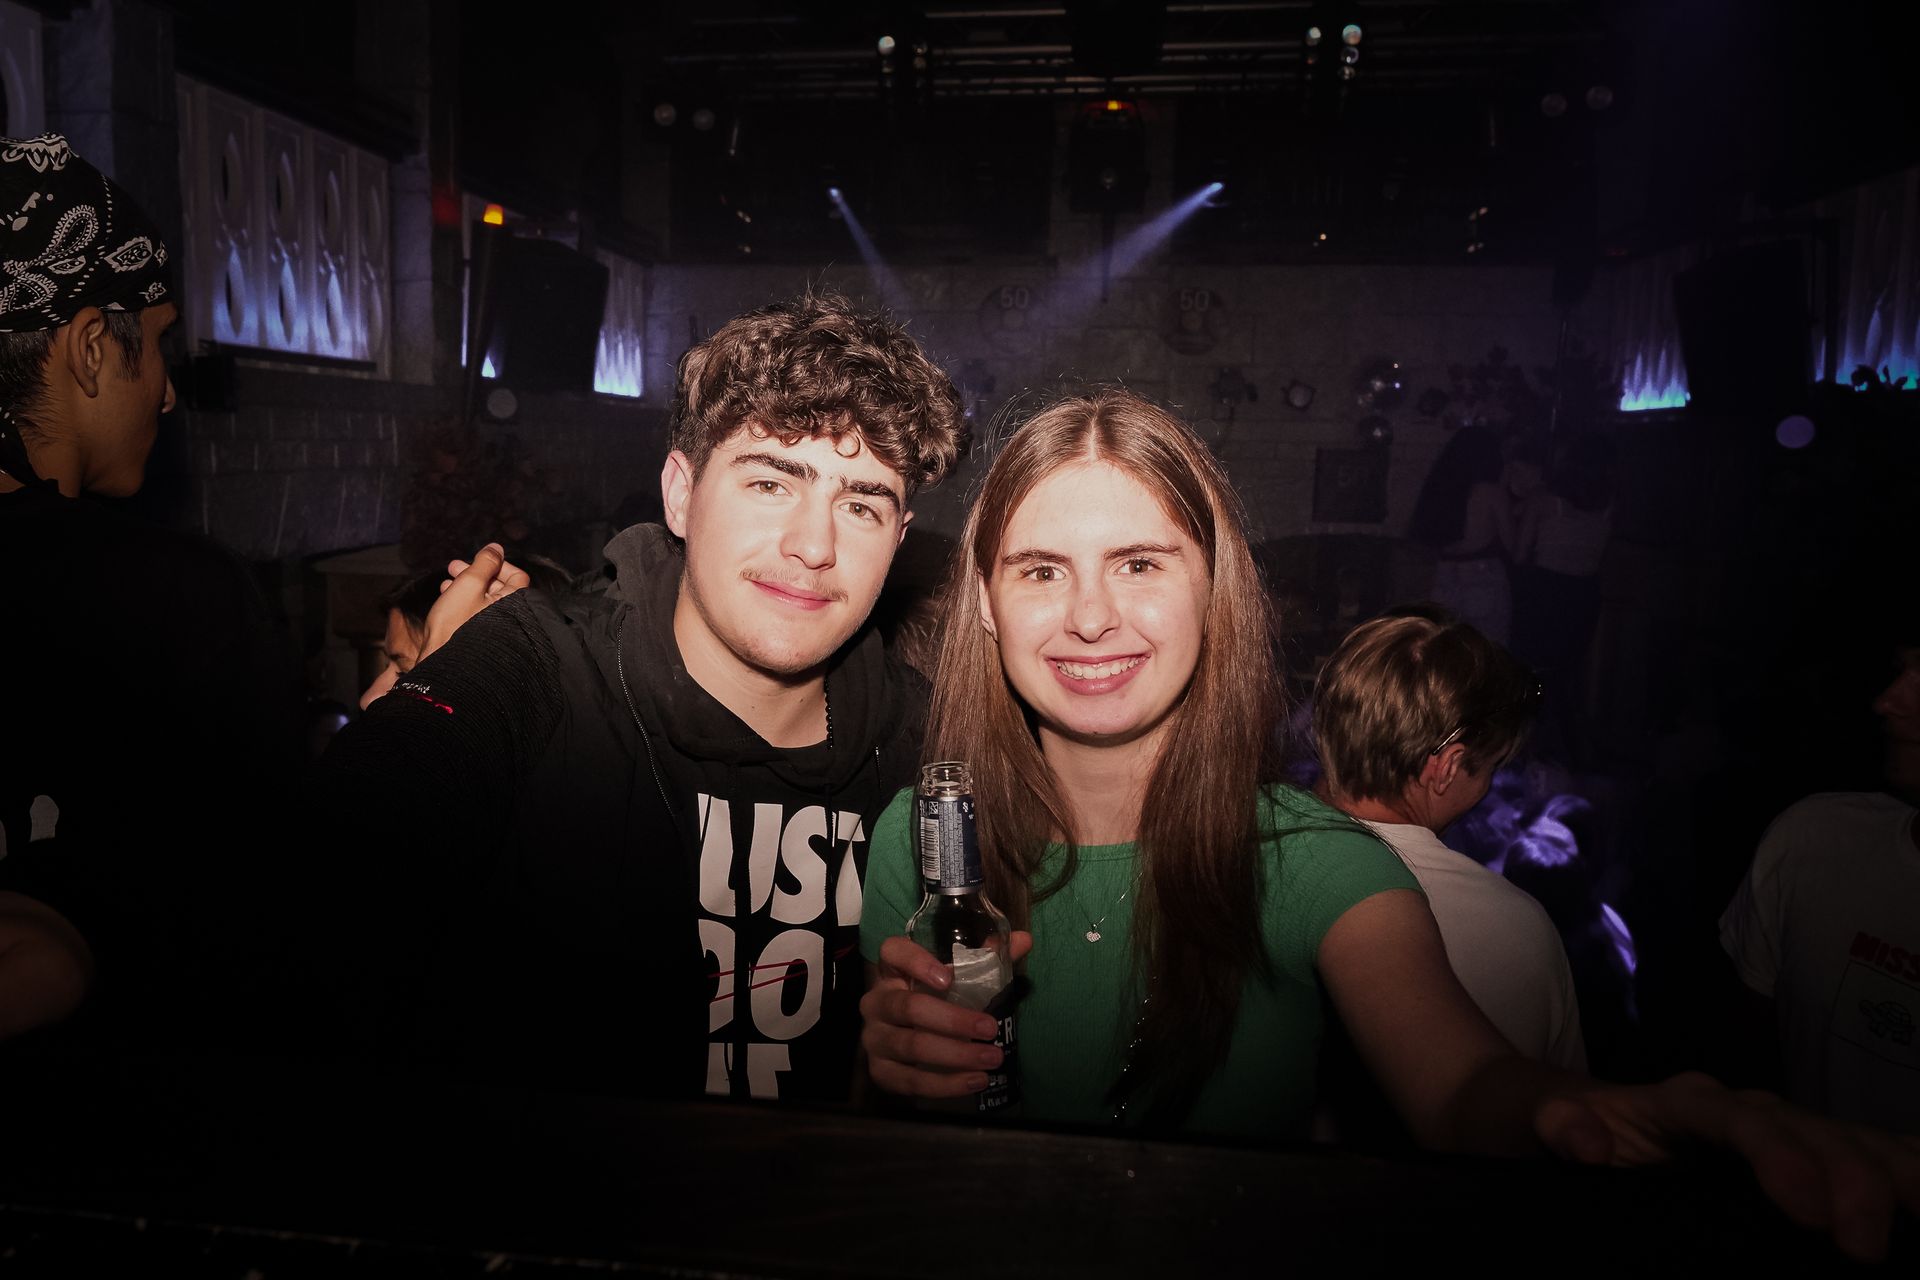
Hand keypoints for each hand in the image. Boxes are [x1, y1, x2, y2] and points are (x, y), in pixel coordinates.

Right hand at [421, 543, 529, 659]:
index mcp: (517, 604)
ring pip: (485, 600)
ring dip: (465, 586)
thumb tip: (496, 547)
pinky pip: (478, 615)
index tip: (478, 560)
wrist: (444, 666)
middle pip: (499, 587)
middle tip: (453, 567)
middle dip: (476, 573)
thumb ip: (485, 563)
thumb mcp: (469, 584)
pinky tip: (446, 598)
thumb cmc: (456, 624)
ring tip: (446, 582)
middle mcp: (513, 618)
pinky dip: (464, 603)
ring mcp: (498, 630)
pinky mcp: (483, 639)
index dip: (497, 564)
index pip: (517, 576)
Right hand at [860, 932, 1031, 1098]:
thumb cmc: (936, 1000)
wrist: (907, 1042)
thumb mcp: (958, 978)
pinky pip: (909, 1080)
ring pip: (911, 1046)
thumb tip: (1024, 940)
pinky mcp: (880, 1071)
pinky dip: (945, 1084)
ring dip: (955, 1055)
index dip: (917, 962)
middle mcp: (876, 1001)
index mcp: (893, 970)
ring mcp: (874, 1037)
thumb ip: (988, 958)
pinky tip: (974, 1081)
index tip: (949, 978)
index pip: (893, 952)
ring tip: (992, 1058)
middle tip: (990, 1029)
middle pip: (908, 1007)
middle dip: (953, 1020)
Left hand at [1534, 1071, 1919, 1261]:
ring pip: (1850, 1139)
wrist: (1556, 1116)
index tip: (1808, 1210)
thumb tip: (1583, 1140)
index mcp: (1683, 1103)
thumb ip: (1560, 1127)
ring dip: (1896, 1171)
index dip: (1778, 1157)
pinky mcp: (1800, 1157)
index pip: (1736, 1121)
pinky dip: (1905, 1165)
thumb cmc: (1550, 1124)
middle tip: (1869, 1247)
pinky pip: (1864, 1155)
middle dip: (1850, 1181)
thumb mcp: (1540, 1123)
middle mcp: (1742, 1110)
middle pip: (1808, 1131)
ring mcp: (1779, 1131)